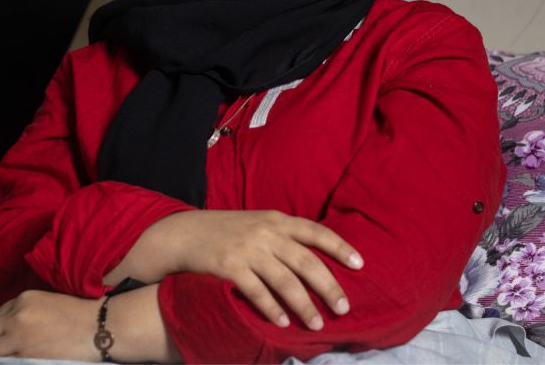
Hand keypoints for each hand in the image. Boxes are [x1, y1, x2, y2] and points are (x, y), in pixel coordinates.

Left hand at [0, 290, 101, 360]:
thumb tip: (10, 326)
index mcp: (24, 299)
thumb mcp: (49, 301)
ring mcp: (19, 338)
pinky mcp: (25, 357)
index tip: (3, 335)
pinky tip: (12, 361)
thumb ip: (27, 310)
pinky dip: (3, 362)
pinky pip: (2, 362)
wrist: (99, 328)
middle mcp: (16, 317)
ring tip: (2, 358)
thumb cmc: (80, 314)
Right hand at [155, 210, 363, 330]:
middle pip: (307, 262)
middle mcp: (266, 232)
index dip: (340, 247)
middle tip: (344, 308)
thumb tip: (317, 256)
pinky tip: (282, 323)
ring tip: (317, 324)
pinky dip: (271, 309)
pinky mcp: (228, 265)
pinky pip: (256, 291)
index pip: (316, 232)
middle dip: (329, 287)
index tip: (360, 264)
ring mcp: (247, 249)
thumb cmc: (226, 232)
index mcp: (276, 220)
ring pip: (285, 281)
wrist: (183, 233)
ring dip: (304, 305)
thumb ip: (283, 235)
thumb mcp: (257, 223)